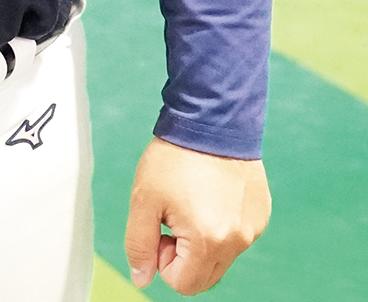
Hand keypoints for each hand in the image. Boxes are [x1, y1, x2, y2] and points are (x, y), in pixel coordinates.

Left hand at [124, 138, 269, 292]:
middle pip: (205, 277)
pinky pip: (237, 236)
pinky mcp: (261, 214)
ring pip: (221, 257)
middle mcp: (237, 240)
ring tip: (192, 200)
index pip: (183, 284)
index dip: (163, 258)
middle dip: (184, 255)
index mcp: (208, 241)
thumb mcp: (144, 199)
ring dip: (202, 240)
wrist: (212, 118)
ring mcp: (253, 228)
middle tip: (173, 216)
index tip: (161, 225)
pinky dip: (221, 225)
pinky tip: (210, 192)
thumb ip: (139, 244)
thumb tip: (142, 277)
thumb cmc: (176, 156)